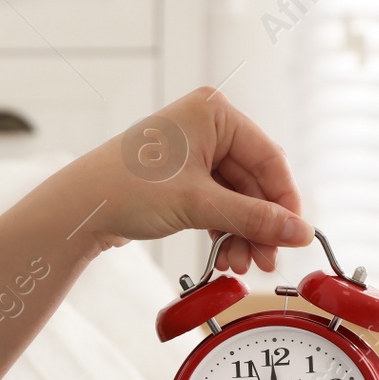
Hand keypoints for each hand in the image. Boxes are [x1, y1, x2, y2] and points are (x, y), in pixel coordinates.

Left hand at [57, 87, 313, 272]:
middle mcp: (205, 125)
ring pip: (235, 197)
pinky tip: (224, 257)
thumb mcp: (199, 205)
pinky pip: (216, 202)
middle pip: (253, 181)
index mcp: (214, 112)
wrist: (77, 209)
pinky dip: (222, 229)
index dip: (284, 202)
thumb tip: (301, 232)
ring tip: (238, 266)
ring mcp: (192, 151)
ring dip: (241, 233)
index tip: (296, 237)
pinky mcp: (180, 177)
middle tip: (265, 262)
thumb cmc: (128, 190)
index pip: (268, 158)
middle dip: (258, 225)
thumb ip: (254, 219)